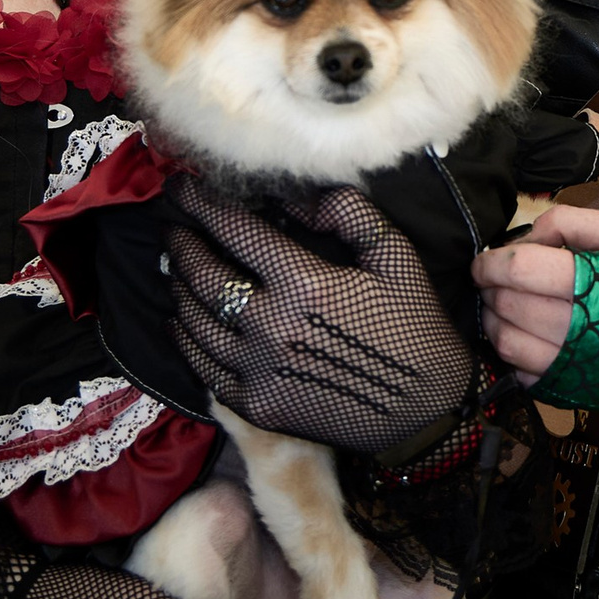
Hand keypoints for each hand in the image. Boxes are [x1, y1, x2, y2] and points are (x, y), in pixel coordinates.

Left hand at [167, 178, 471, 454]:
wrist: (425, 411)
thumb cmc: (413, 325)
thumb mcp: (394, 254)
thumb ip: (345, 212)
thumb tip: (293, 195)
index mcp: (304, 283)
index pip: (234, 229)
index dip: (201, 202)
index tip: (182, 187)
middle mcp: (272, 327)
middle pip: (202, 274)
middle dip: (181, 242)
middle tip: (173, 225)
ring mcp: (259, 371)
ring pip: (194, 321)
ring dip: (179, 287)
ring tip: (176, 266)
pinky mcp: (256, 406)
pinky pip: (202, 366)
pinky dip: (184, 339)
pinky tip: (182, 320)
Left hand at [472, 204, 598, 384]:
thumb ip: (574, 223)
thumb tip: (526, 237)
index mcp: (597, 286)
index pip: (522, 270)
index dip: (492, 262)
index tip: (483, 260)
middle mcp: (584, 332)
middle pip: (510, 306)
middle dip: (490, 289)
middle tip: (489, 279)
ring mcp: (578, 369)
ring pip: (509, 345)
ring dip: (494, 322)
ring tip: (500, 306)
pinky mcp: (576, 394)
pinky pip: (522, 377)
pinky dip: (511, 356)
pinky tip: (521, 338)